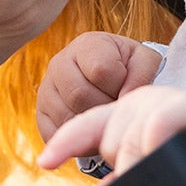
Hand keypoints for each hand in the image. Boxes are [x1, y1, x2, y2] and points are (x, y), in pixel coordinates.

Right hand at [35, 31, 161, 142]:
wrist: (111, 78)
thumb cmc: (129, 69)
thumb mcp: (143, 62)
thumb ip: (141, 75)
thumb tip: (124, 98)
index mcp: (87, 45)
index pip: (101, 70)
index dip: (120, 86)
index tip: (126, 87)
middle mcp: (60, 63)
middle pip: (80, 95)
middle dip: (104, 107)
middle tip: (115, 107)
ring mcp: (46, 90)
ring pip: (67, 117)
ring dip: (92, 125)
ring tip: (105, 116)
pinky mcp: (41, 115)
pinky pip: (55, 135)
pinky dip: (77, 139)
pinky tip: (91, 128)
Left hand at [38, 85, 185, 177]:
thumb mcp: (152, 161)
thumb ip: (124, 173)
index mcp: (125, 114)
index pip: (85, 126)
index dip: (63, 143)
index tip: (44, 162)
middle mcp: (138, 102)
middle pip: (110, 143)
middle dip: (126, 168)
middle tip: (156, 170)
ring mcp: (160, 101)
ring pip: (130, 142)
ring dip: (144, 164)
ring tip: (168, 165)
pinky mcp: (184, 107)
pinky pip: (156, 128)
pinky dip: (155, 144)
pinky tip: (162, 150)